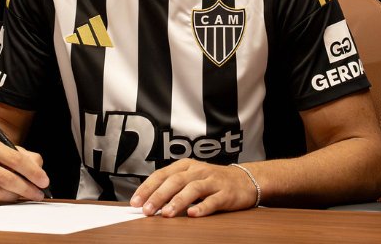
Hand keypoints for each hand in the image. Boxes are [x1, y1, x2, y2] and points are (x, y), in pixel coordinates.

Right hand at [0, 136, 48, 203]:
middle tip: (38, 195)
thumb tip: (40, 175)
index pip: (15, 159)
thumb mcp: (9, 152)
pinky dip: (1, 202)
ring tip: (22, 195)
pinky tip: (6, 197)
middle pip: (7, 178)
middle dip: (27, 189)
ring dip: (15, 197)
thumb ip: (28, 159)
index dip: (32, 172)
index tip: (44, 182)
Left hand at [130, 159, 258, 217]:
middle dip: (158, 196)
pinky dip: (202, 207)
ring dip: (178, 201)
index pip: (161, 174)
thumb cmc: (211, 181)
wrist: (245, 180)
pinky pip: (213, 200)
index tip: (135, 202)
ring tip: (166, 214)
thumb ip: (172, 187)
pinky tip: (193, 214)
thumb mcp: (190, 178)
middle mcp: (198, 170)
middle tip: (147, 210)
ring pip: (193, 189)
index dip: (147, 188)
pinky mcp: (227, 193)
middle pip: (175, 181)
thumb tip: (147, 202)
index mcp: (185, 165)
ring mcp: (213, 181)